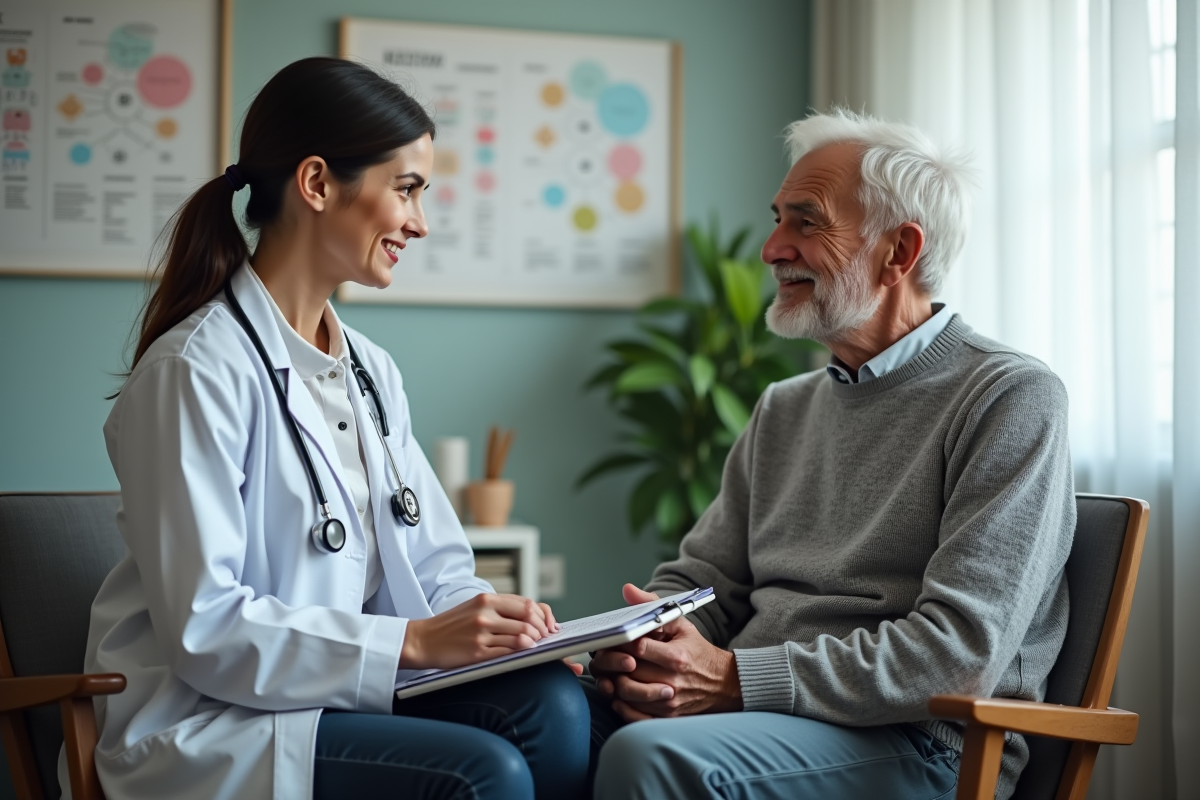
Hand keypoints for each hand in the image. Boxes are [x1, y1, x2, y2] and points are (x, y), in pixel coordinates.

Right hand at [399, 594, 561, 669]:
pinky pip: (508, 652)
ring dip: (534, 642)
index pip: (526, 603)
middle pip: (528, 618)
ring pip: (521, 636)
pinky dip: (521, 652)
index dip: (543, 615)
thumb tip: (532, 616)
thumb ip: (500, 609)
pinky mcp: (477, 652)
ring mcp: (481, 633)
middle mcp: (485, 613)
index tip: (549, 625)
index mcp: (486, 599)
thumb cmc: (451, 626)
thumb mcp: (474, 608)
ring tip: (537, 646)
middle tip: (547, 638)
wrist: (422, 640)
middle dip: (543, 629)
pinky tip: (525, 654)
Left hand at [591, 584, 741, 720]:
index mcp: (676, 657)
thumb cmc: (697, 651)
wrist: (723, 683)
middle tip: (606, 655)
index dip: (620, 642)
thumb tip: (627, 590)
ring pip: (626, 695)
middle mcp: (672, 682)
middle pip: (627, 673)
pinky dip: (621, 706)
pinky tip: (619, 693)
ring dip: (613, 683)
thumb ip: (652, 607)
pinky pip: (634, 716)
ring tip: (612, 672)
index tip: (616, 638)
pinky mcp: (666, 717)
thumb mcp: (681, 624)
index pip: (636, 647)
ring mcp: (669, 702)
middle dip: (611, 663)